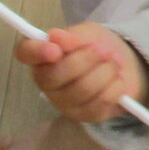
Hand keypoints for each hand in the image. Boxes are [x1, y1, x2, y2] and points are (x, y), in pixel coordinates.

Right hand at [13, 23, 148, 123]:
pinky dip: (115, 86)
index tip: (55, 49)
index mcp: (42, 56)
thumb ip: (73, 36)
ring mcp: (65, 103)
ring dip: (106, 71)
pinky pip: (101, 102)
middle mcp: (47, 82)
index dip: (36, 51)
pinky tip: (117, 79)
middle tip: (104, 50)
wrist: (122, 64)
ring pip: (82, 89)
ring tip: (115, 62)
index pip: (25, 52)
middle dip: (86, 59)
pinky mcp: (86, 116)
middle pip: (56, 75)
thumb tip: (54, 36)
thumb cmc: (96, 46)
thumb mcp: (87, 33)